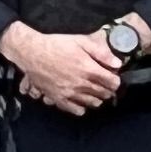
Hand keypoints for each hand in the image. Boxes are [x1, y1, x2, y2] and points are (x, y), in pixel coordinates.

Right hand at [0, 24, 123, 115]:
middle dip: (108, 89)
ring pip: (93, 103)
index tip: (112, 76)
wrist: (32, 52)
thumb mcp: (81, 41)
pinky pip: (76, 110)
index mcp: (89, 69)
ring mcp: (70, 93)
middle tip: (104, 84)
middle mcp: (81, 84)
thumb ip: (101, 53)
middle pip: (104, 94)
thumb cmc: (56, 44)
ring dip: (97, 98)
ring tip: (94, 91)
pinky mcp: (59, 98)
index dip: (115, 79)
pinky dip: (82, 107)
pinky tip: (81, 99)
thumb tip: (118, 63)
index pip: (113, 83)